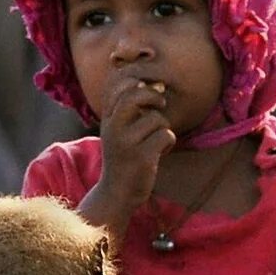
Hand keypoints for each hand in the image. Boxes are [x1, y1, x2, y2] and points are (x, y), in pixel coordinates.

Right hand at [79, 78, 174, 233]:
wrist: (117, 193)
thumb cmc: (124, 157)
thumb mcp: (117, 131)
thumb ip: (130, 109)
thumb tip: (158, 85)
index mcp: (107, 119)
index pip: (117, 85)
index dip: (136, 81)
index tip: (146, 90)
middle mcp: (112, 128)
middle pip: (134, 95)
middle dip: (153, 96)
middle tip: (160, 104)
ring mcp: (126, 143)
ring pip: (157, 119)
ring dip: (163, 129)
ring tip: (155, 142)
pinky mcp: (142, 157)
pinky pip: (166, 136)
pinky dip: (169, 143)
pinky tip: (160, 153)